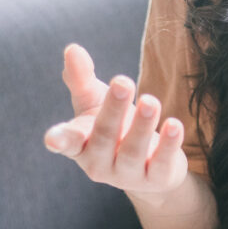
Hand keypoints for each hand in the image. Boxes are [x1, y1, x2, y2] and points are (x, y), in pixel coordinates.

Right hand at [43, 44, 188, 198]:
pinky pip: (161, 163)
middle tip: (123, 82)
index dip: (60, 140)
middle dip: (114, 110)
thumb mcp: (94, 102)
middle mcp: (99, 163)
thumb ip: (81, 79)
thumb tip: (72, 49)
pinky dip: (168, 144)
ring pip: (133, 151)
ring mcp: (127, 175)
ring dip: (142, 125)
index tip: (53, 138)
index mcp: (80, 144)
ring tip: (150, 100)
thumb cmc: (114, 127)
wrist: (149, 164)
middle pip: (105, 136)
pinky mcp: (156, 179)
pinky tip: (174, 124)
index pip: (68, 142)